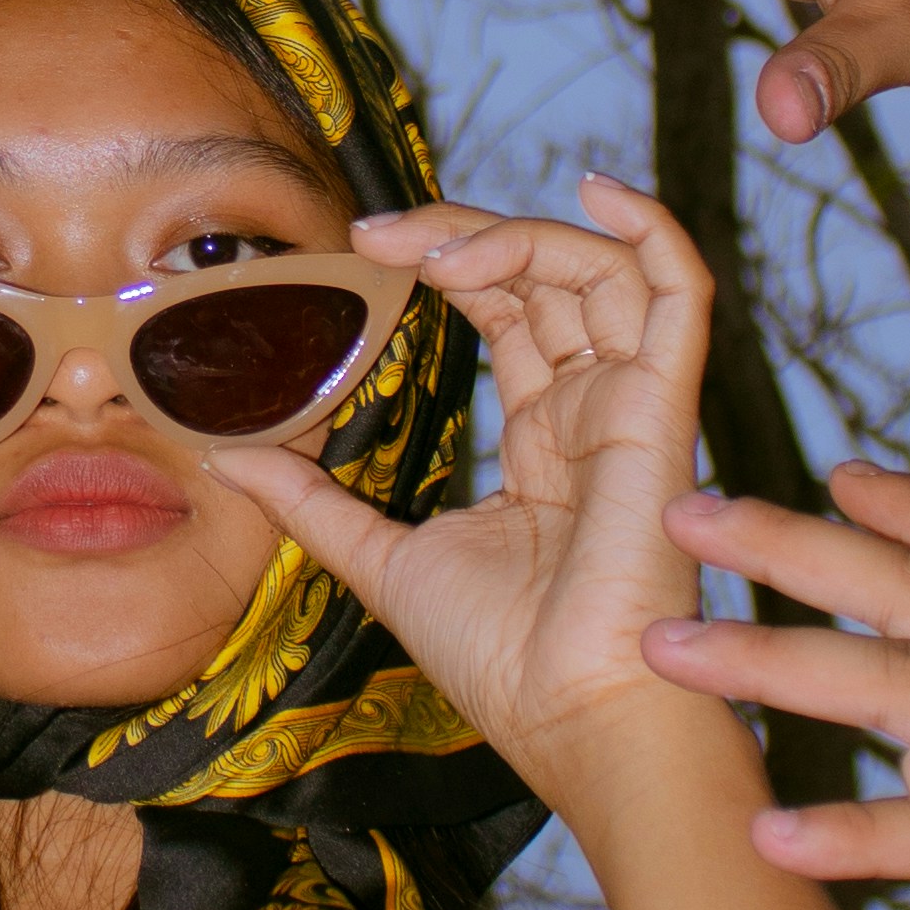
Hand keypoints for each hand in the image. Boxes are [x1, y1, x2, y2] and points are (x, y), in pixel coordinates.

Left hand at [214, 174, 708, 805]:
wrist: (567, 717)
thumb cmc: (501, 659)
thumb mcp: (380, 561)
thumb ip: (314, 502)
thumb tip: (229, 457)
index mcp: (547, 439)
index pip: (512, 310)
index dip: (450, 262)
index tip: (366, 246)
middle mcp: (597, 410)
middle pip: (549, 276)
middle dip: (466, 235)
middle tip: (383, 233)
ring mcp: (635, 405)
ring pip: (603, 269)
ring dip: (522, 233)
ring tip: (442, 248)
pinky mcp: (664, 410)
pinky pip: (680, 294)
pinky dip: (652, 230)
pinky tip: (597, 192)